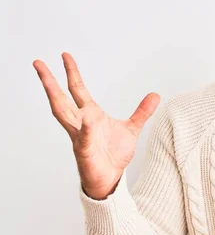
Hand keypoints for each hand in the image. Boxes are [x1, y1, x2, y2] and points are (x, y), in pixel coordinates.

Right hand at [33, 52, 160, 199]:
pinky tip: (87, 116)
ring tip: (46, 78)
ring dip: (54, 96)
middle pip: (60, 98)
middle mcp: (80, 123)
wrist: (111, 179)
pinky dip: (85, 127)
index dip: (72, 72)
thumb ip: (142, 112)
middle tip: (38, 62)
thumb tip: (155, 95)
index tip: (65, 56)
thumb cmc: (114, 155)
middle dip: (49, 81)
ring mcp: (79, 136)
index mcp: (90, 114)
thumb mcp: (132, 128)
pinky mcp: (84, 151)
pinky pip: (83, 137)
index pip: (77, 89)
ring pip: (62, 113)